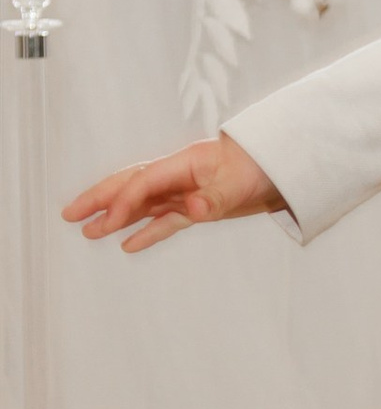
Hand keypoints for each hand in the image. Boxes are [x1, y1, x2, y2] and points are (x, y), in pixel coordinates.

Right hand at [63, 133, 285, 254]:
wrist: (283, 166)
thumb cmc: (261, 167)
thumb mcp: (240, 184)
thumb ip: (216, 198)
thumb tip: (194, 210)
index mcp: (185, 163)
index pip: (145, 182)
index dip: (125, 202)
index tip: (108, 222)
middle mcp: (179, 175)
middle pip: (131, 185)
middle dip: (100, 199)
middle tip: (70, 214)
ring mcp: (186, 190)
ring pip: (143, 204)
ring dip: (116, 217)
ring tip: (88, 232)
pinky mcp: (198, 206)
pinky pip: (165, 220)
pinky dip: (147, 232)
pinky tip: (128, 245)